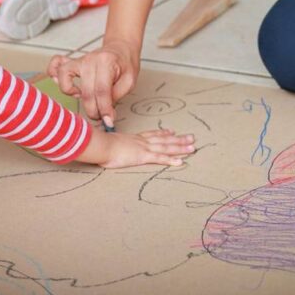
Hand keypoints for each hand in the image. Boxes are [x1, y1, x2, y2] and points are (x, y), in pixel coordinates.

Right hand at [48, 39, 139, 124]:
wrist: (121, 48)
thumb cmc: (125, 64)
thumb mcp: (129, 81)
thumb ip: (116, 96)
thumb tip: (106, 114)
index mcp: (107, 62)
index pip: (102, 91)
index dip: (104, 110)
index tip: (108, 121)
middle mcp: (90, 60)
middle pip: (86, 91)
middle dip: (93, 110)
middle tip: (100, 116)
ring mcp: (79, 60)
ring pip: (64, 76)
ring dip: (70, 92)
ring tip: (80, 97)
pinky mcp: (72, 63)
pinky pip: (55, 65)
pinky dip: (54, 75)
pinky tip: (65, 85)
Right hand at [76, 127, 194, 168]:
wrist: (102, 144)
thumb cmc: (102, 145)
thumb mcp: (109, 144)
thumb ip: (112, 145)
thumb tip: (107, 147)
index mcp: (134, 138)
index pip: (152, 134)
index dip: (163, 133)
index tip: (172, 132)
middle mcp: (142, 141)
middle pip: (164, 139)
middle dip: (179, 139)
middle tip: (191, 138)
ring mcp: (144, 148)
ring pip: (166, 147)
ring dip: (180, 148)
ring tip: (192, 148)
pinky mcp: (143, 156)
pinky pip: (160, 158)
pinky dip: (171, 160)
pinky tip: (181, 162)